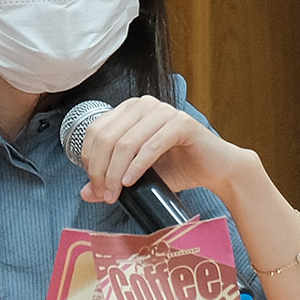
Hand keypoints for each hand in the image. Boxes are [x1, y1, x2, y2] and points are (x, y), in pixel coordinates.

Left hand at [74, 94, 256, 206]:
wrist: (215, 170)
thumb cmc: (178, 168)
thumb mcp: (137, 176)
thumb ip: (112, 179)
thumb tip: (84, 192)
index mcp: (130, 110)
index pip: (96, 131)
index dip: (89, 161)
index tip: (96, 187)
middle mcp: (144, 105)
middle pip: (107, 137)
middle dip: (101, 170)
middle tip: (105, 194)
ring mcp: (164, 111)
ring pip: (126, 143)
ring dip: (116, 172)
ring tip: (115, 194)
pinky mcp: (182, 123)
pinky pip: (151, 146)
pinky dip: (137, 167)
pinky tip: (132, 182)